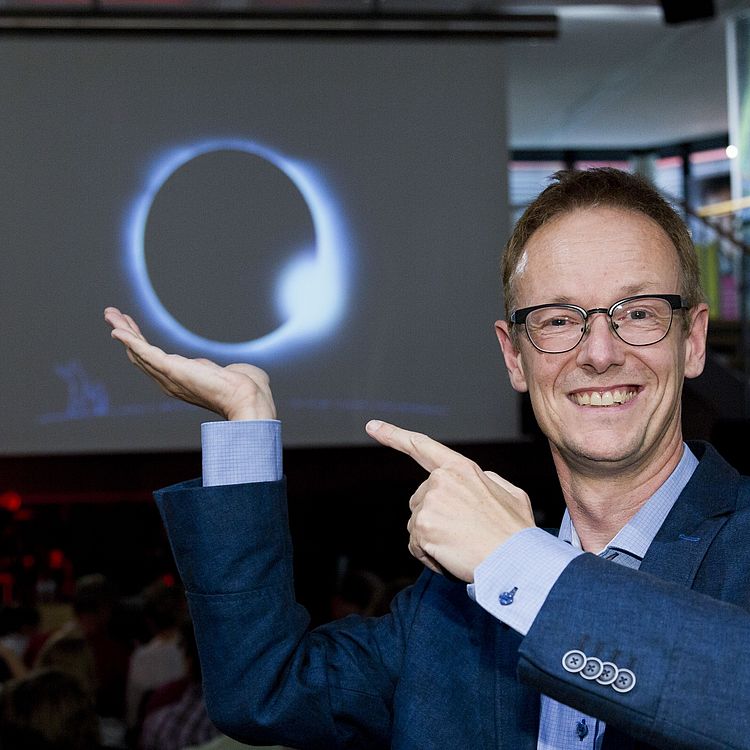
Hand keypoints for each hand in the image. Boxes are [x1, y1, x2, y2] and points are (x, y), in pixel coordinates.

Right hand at [103, 307, 275, 420]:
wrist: (248, 397)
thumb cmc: (247, 389)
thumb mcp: (230, 375)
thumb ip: (227, 373)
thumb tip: (237, 371)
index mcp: (181, 382)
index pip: (154, 361)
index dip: (140, 343)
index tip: (131, 326)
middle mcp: (170, 382)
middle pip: (140, 355)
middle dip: (126, 333)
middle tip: (111, 314)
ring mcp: (169, 377)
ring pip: (139, 351)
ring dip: (124, 331)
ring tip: (110, 313)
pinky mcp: (171, 369)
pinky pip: (145, 352)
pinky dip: (130, 339)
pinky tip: (117, 329)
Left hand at [366, 420, 534, 581]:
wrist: (517, 561)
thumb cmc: (516, 533)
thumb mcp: (511, 495)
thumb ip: (489, 481)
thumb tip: (480, 480)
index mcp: (461, 468)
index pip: (422, 447)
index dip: (393, 435)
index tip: (371, 426)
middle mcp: (441, 480)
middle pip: (419, 503)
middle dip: (435, 521)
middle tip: (465, 536)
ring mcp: (429, 503)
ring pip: (417, 527)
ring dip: (434, 541)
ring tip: (464, 547)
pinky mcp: (422, 527)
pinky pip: (417, 547)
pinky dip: (432, 557)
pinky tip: (454, 557)